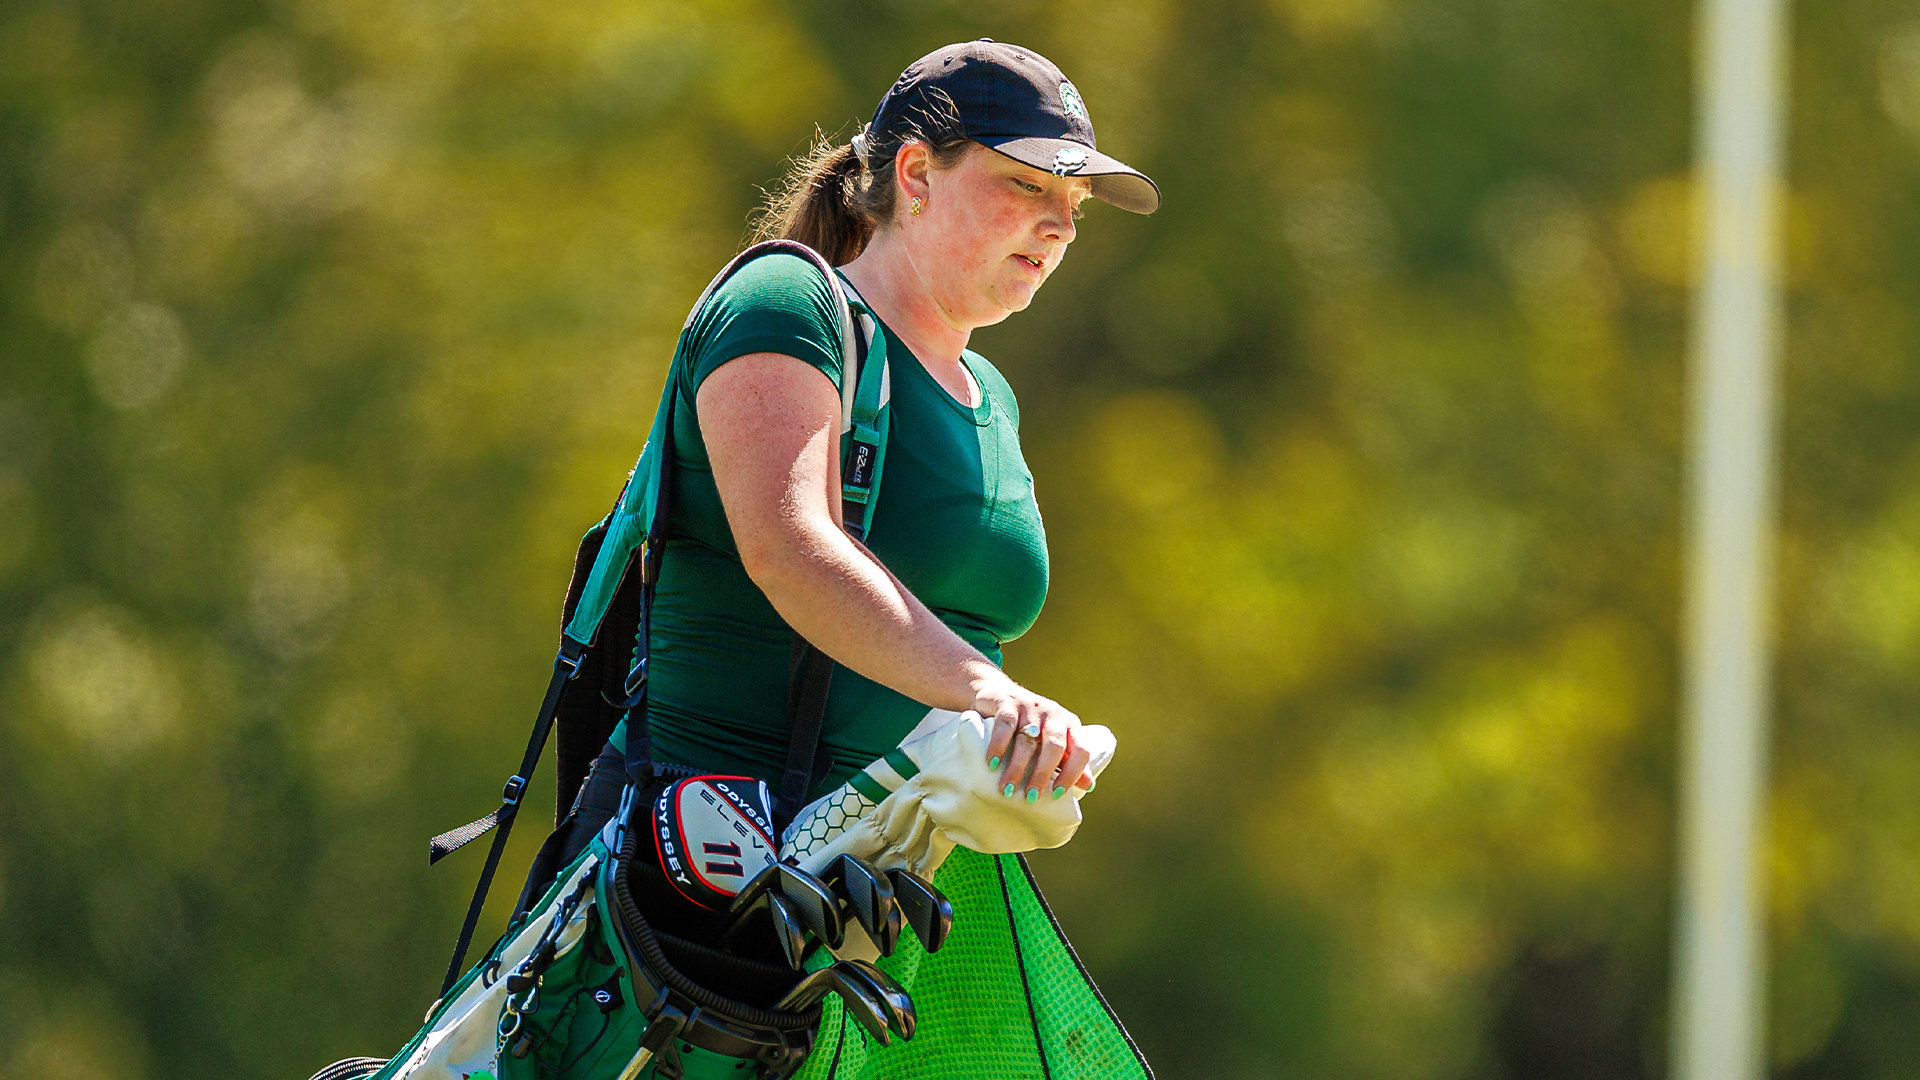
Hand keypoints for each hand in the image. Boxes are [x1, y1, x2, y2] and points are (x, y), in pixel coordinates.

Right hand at [971, 673, 1092, 802]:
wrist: (997, 693)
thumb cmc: (1030, 727)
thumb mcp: (1052, 742)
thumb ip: (1069, 762)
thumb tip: (1089, 786)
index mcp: (1070, 724)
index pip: (1081, 750)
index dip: (1072, 774)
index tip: (1056, 795)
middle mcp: (1054, 714)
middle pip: (1054, 746)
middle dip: (1042, 774)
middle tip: (1030, 797)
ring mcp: (1031, 706)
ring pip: (1027, 740)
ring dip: (1016, 768)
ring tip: (1007, 790)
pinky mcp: (1007, 702)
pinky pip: (1005, 724)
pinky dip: (998, 745)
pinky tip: (992, 763)